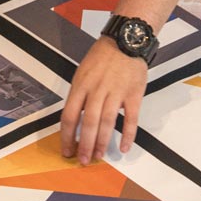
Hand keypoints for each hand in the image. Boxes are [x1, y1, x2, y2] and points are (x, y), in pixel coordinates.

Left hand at [60, 36, 145, 163]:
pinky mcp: (134, 94)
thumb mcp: (82, 73)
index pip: (70, 116)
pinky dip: (128, 135)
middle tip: (83, 160)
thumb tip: (74, 121)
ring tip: (99, 156)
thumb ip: (79, 96)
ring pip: (108, 122)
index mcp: (81, 85)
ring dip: (103, 142)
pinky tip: (125, 147)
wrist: (126, 40)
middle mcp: (97, 89)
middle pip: (89, 122)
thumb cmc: (102, 57)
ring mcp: (116, 92)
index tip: (67, 150)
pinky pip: (131, 118)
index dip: (67, 136)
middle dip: (85, 144)